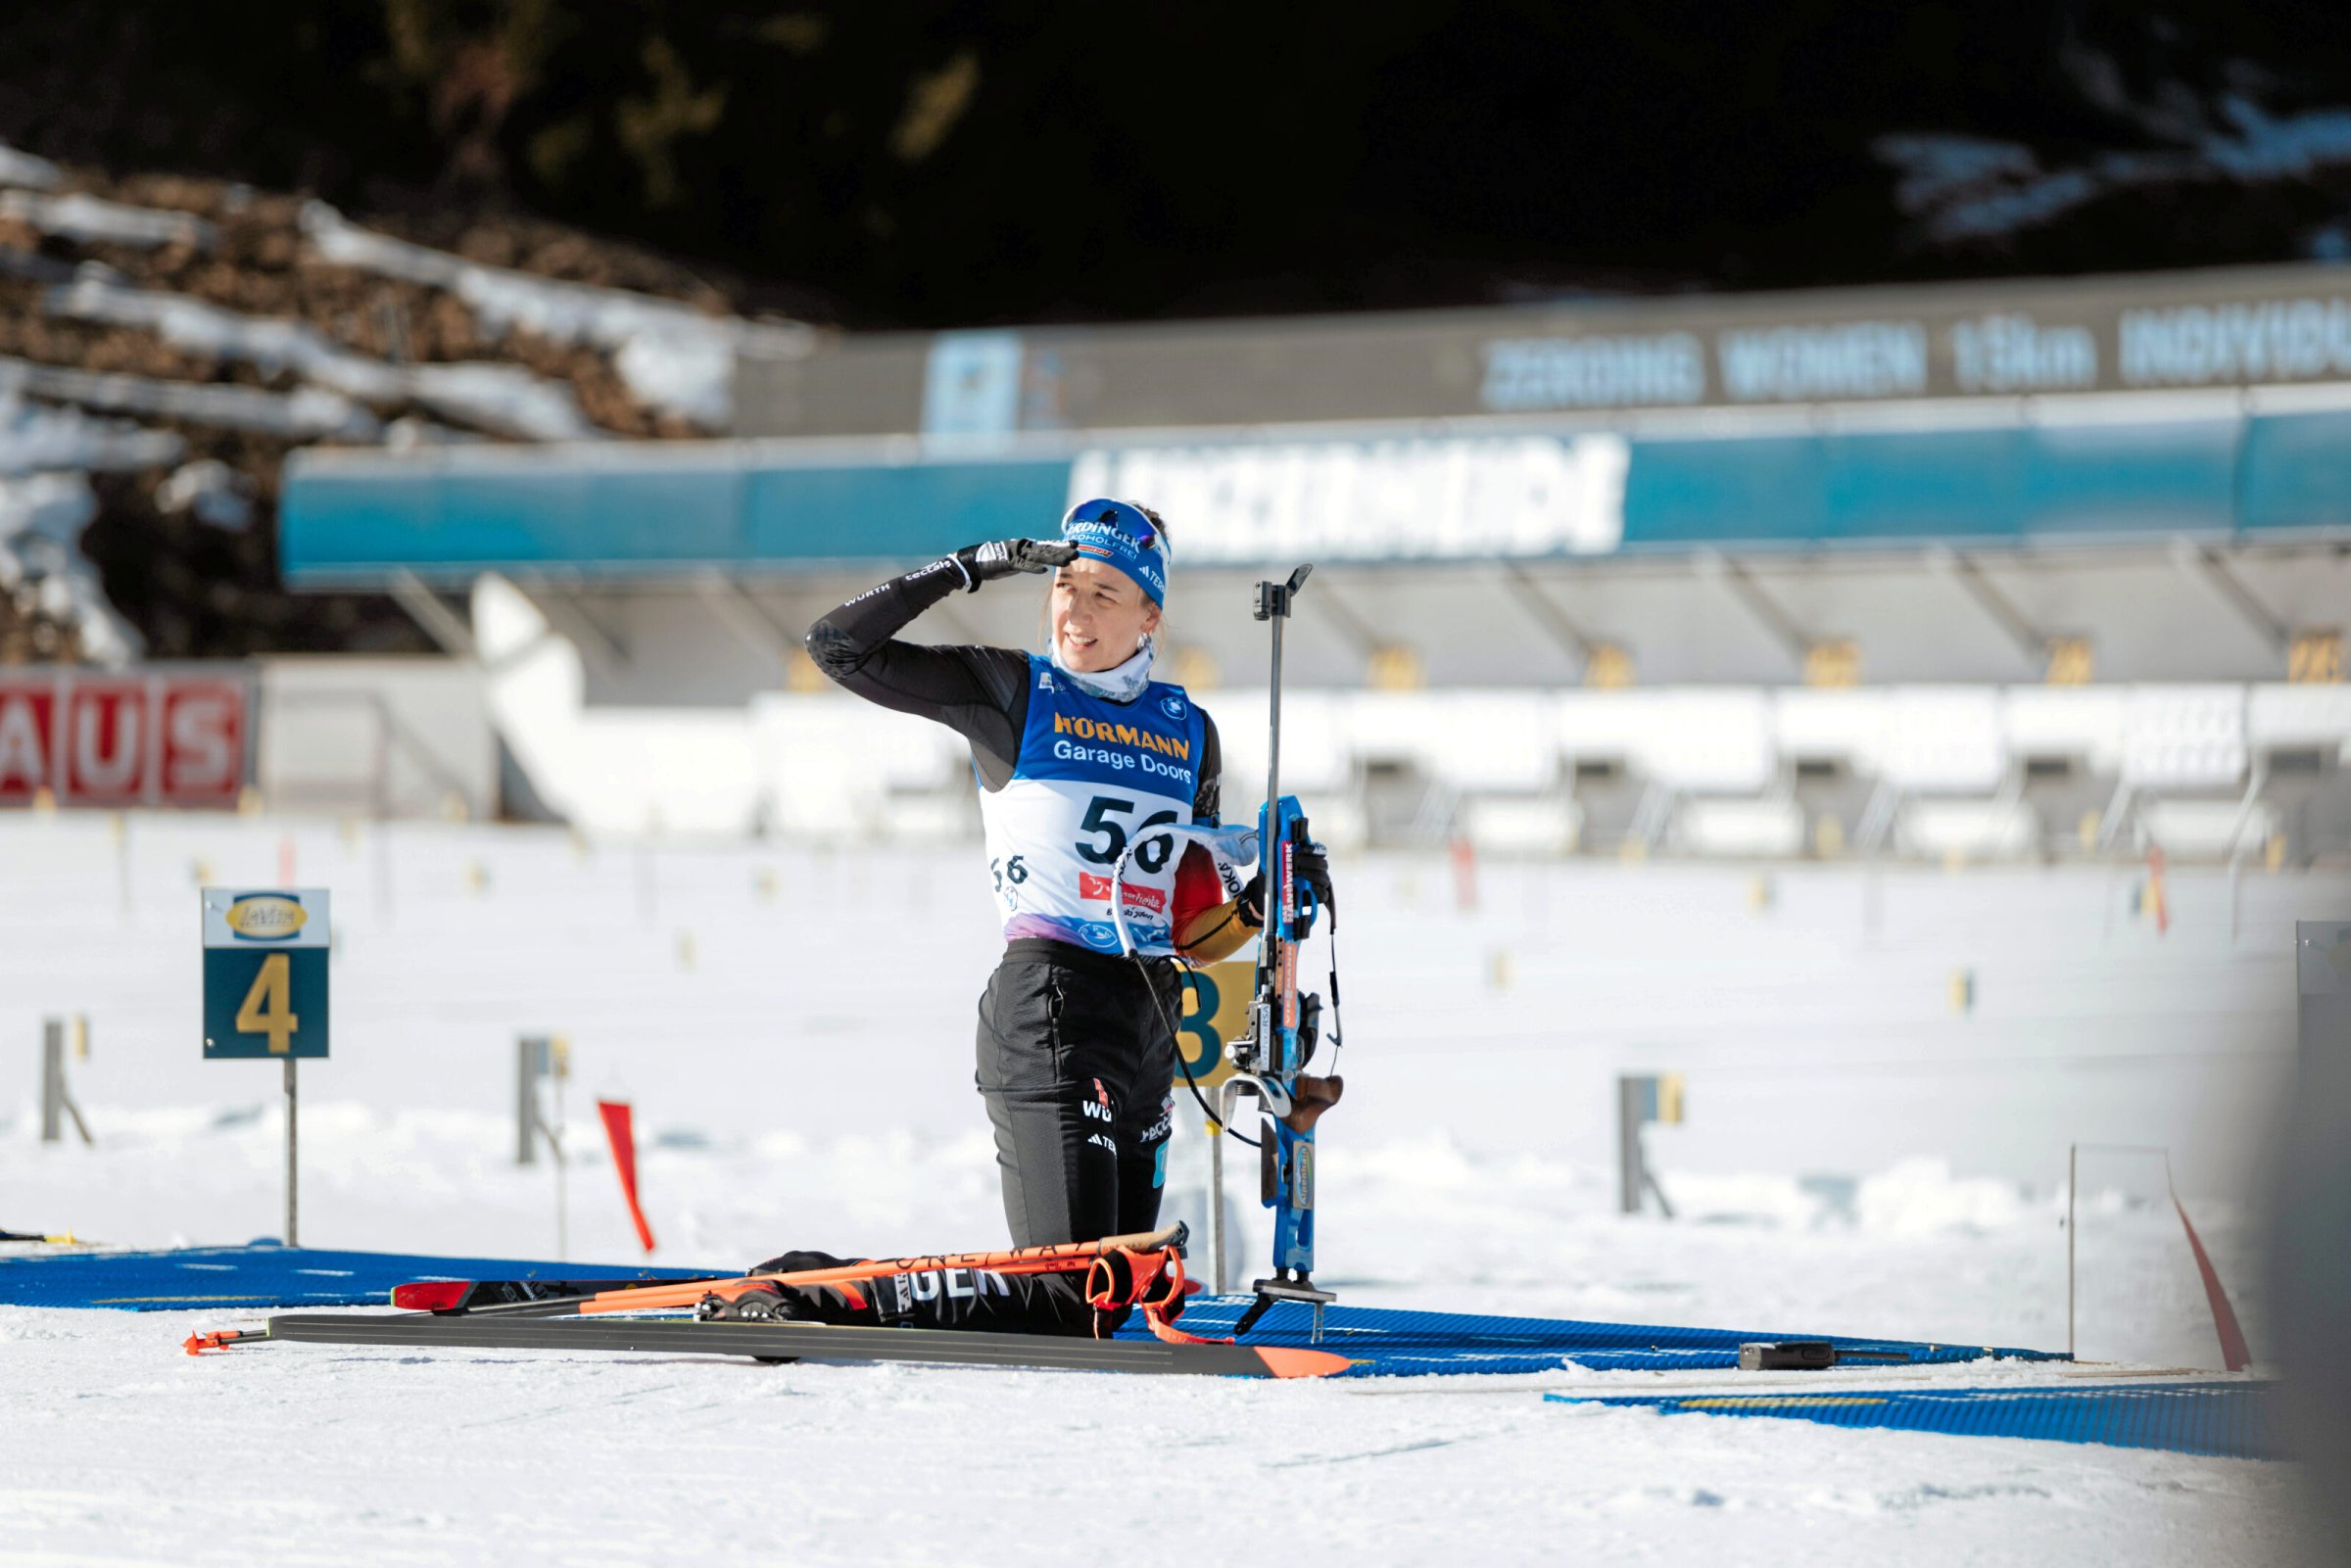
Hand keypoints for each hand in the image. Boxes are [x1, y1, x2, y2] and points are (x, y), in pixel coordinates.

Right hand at [952, 538, 1076, 590]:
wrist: (975, 561)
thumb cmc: (995, 562)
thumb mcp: (1016, 562)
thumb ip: (1027, 561)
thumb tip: (1040, 564)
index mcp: (1026, 547)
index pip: (1047, 546)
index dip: (1061, 545)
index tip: (1076, 544)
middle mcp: (1023, 547)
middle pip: (1047, 549)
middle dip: (1063, 551)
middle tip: (1078, 552)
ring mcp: (1016, 553)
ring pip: (1039, 556)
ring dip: (1054, 559)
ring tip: (1068, 561)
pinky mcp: (1007, 561)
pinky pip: (1022, 565)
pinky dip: (1033, 568)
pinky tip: (1043, 571)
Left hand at [1237, 841, 1333, 926]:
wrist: (1272, 891)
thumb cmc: (1277, 874)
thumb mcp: (1276, 862)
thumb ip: (1280, 852)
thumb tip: (1277, 841)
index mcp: (1310, 859)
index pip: (1320, 851)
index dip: (1314, 849)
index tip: (1304, 849)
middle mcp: (1317, 871)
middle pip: (1323, 864)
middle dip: (1311, 862)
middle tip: (1298, 863)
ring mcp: (1318, 884)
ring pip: (1324, 878)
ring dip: (1313, 874)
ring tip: (1301, 874)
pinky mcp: (1317, 897)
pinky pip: (1324, 895)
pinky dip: (1319, 890)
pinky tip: (1312, 886)